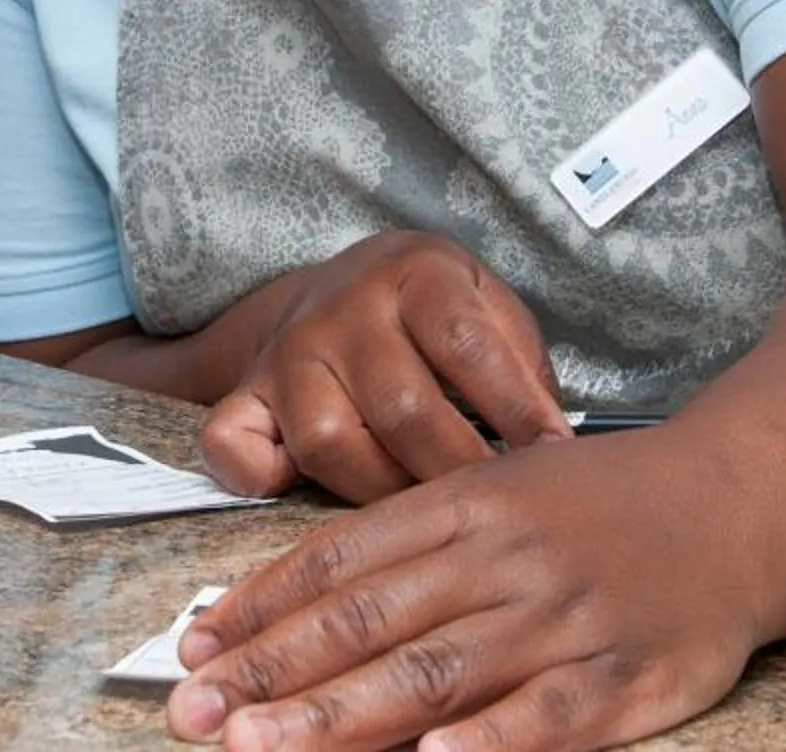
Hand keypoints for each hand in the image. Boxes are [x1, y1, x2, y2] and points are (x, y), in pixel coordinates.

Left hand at [169, 431, 768, 751]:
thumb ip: (410, 544)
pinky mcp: (626, 678)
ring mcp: (564, 620)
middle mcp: (505, 559)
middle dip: (272, 672)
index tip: (192, 647)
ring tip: (263, 747)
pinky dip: (490, 743)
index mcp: (466, 505)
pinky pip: (549, 719)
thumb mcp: (502, 491)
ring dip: (341, 716)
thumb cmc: (603, 504)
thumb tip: (297, 601)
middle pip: (370, 620)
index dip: (261, 606)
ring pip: (437, 672)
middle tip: (195, 713)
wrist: (745, 500)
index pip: (340, 558)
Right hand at [200, 231, 568, 504]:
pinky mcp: (245, 395)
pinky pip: (232, 445)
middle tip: (494, 507)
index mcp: (415, 275)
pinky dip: (257, 478)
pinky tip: (300, 492)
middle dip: (456, 470)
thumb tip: (553, 450)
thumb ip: (522, 365)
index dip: (515, 409)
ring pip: (328, 443)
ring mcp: (288, 355)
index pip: (467, 346)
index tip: (552, 458)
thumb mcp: (489, 305)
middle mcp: (344, 311)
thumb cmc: (436, 313)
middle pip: (401, 408)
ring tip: (424, 510)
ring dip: (383, 491)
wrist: (344, 287)